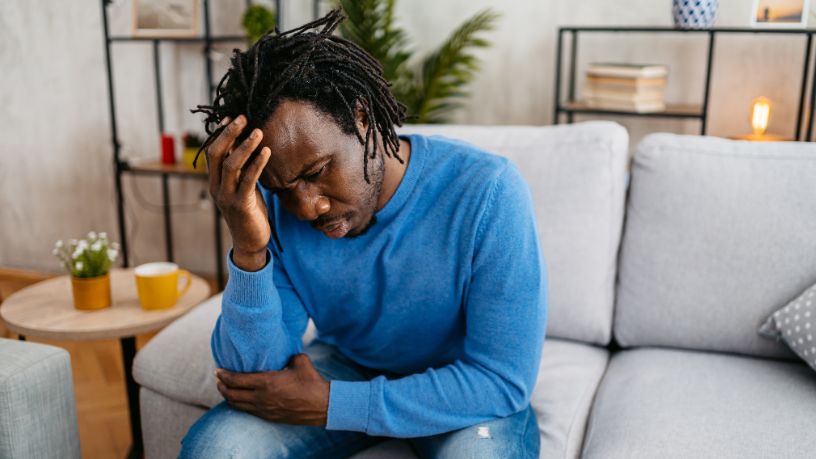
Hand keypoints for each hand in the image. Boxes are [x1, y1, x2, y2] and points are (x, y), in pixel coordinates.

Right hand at [206, 115, 271, 270]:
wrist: (251, 242)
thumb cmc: (250, 212)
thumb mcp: (244, 188)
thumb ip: (242, 171)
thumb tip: (248, 147)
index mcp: (214, 182)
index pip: (212, 152)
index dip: (220, 134)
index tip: (231, 117)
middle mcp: (216, 187)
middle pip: (217, 153)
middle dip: (229, 133)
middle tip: (243, 117)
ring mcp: (227, 196)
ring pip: (231, 164)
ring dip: (245, 145)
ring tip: (258, 131)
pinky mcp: (241, 205)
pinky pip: (248, 180)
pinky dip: (257, 163)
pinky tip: (267, 151)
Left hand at [215, 353, 329, 425]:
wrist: (322, 405)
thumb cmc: (312, 382)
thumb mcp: (300, 361)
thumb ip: (288, 355)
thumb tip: (284, 352)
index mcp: (267, 382)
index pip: (237, 380)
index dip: (224, 375)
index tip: (218, 370)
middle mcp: (261, 398)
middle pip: (232, 394)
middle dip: (222, 386)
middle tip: (218, 379)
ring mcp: (264, 409)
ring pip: (238, 405)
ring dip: (228, 397)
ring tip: (225, 389)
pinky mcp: (269, 417)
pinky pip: (248, 411)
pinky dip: (239, 405)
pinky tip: (240, 400)